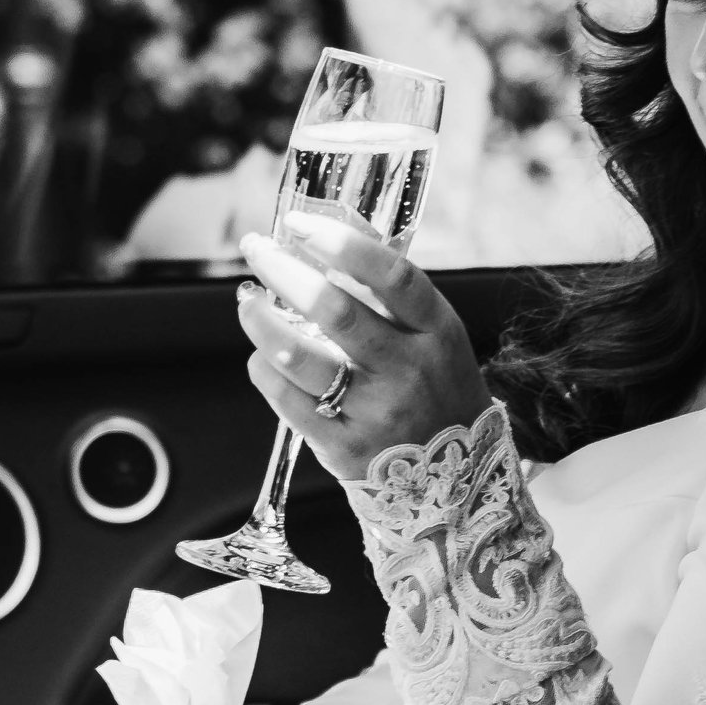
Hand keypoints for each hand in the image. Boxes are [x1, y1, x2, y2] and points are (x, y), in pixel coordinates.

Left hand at [235, 205, 489, 483]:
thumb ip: (389, 298)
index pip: (392, 277)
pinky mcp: (344, 448)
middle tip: (256, 250)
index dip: (342, 245)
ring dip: (261, 322)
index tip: (299, 224)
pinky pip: (286, 400)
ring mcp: (376, 413)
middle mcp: (409, 371)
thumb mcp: (436, 338)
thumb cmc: (434, 389)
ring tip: (248, 304)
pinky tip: (262, 357)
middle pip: (336, 312)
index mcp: (437, 332)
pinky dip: (264, 370)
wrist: (456, 481)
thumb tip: (321, 244)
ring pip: (299, 357)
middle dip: (283, 272)